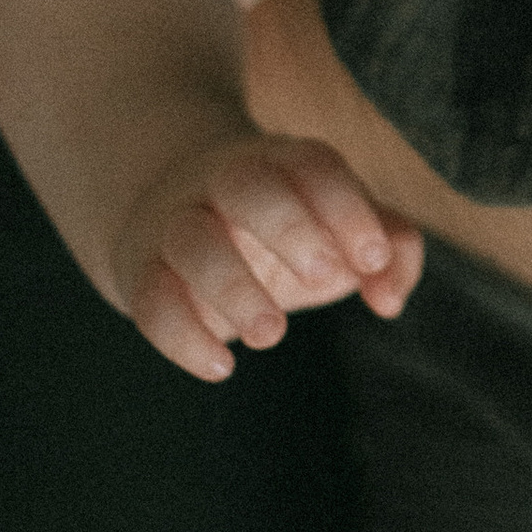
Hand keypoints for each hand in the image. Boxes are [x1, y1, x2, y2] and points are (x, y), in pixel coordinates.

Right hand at [111, 130, 423, 383]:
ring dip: (232, 285)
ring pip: (192, 240)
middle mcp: (224, 184)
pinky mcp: (141, 273)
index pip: (313, 165)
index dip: (347, 208)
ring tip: (272, 333)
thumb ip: (389, 247)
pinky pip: (151, 300)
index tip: (372, 260)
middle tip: (324, 279)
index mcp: (281, 163)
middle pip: (247, 184)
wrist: (168, 209)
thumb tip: (390, 298)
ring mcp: (177, 225)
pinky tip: (221, 368)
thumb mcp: (334, 224)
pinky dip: (182, 337)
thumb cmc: (278, 226)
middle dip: (288, 226)